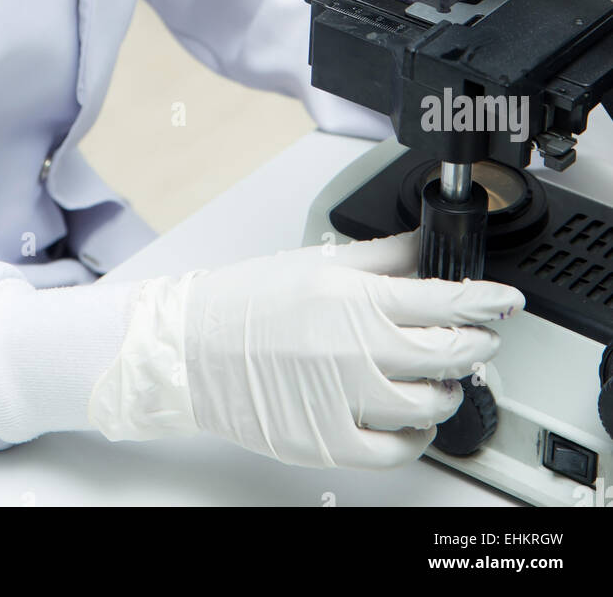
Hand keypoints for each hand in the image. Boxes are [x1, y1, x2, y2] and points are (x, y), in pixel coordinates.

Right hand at [87, 230, 524, 470]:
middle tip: (475, 334)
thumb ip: (382, 256)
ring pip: (431, 403)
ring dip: (448, 388)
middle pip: (449, 352)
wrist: (192, 349)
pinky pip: (397, 449)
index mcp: (354, 299)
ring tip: (439, 375)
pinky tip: (410, 416)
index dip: (487, 301)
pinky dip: (416, 434)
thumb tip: (425, 247)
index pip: (445, 300)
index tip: (505, 302)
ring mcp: (344, 399)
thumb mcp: (319, 264)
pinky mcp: (330, 441)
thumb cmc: (247, 303)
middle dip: (474, 342)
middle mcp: (355, 350)